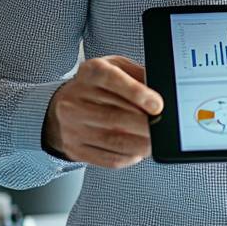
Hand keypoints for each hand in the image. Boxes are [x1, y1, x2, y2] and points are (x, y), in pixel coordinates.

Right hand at [42, 56, 162, 168]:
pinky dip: (128, 157)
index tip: (157, 105)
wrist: (65, 104)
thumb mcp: (116, 67)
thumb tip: (159, 88)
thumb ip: (137, 74)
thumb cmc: (97, 85)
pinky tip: (137, 151)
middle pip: (115, 116)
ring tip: (154, 141)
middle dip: (145, 125)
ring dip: (140, 144)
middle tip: (162, 127)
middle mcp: (76, 99)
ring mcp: (73, 126)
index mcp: (90, 73)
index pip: (112, 80)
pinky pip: (107, 158)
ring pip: (113, 140)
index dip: (137, 94)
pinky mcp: (75, 148)